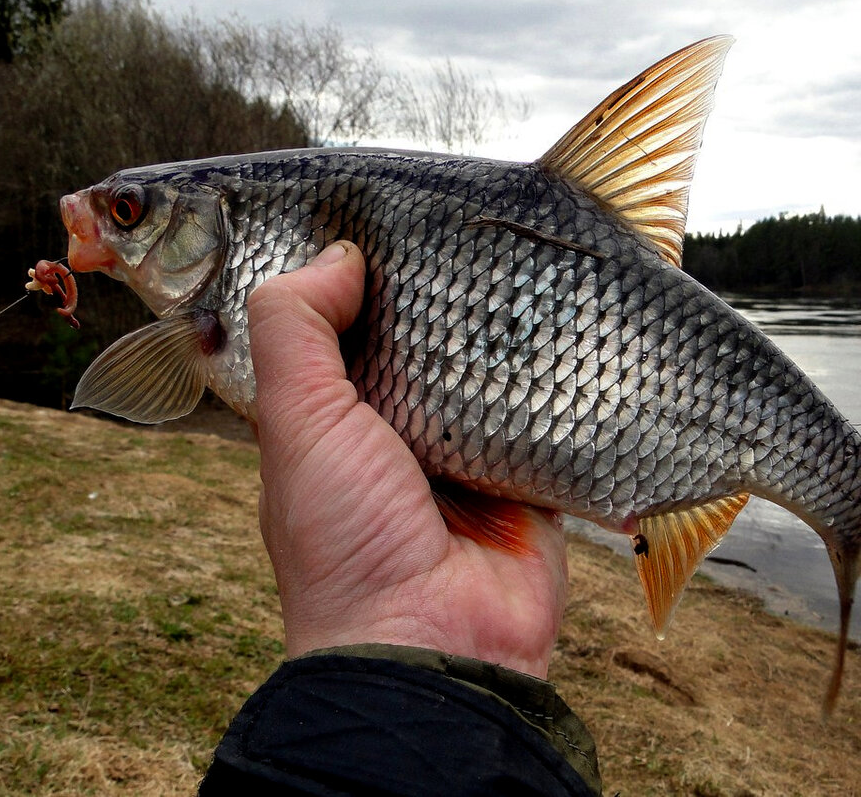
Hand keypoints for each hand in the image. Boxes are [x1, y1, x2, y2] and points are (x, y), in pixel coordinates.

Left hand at [248, 241, 568, 677]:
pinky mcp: (524, 472)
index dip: (351, 276)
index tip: (378, 213)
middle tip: (465, 222)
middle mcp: (394, 430)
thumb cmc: (345, 542)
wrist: (434, 646)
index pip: (339, 328)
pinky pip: (540, 410)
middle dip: (435, 294)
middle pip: (415, 341)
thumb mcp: (297, 423)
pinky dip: (551, 377)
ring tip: (520, 253)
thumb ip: (296, 330)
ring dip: (497, 330)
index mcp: (330, 418)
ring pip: (481, 369)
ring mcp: (462, 452)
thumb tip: (338, 255)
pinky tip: (565, 319)